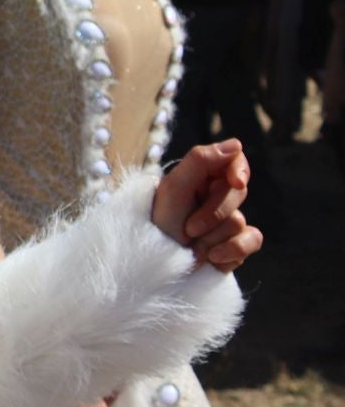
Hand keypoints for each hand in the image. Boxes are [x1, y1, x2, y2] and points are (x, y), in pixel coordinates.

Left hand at [151, 139, 263, 270]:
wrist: (155, 262)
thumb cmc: (159, 221)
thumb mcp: (173, 187)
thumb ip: (201, 160)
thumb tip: (237, 144)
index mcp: (202, 176)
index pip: (234, 160)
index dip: (239, 169)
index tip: (235, 182)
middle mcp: (218, 195)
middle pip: (238, 193)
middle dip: (212, 213)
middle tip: (187, 227)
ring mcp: (230, 220)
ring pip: (240, 222)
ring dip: (211, 237)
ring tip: (190, 244)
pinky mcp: (238, 244)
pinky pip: (251, 241)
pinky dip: (230, 251)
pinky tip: (211, 258)